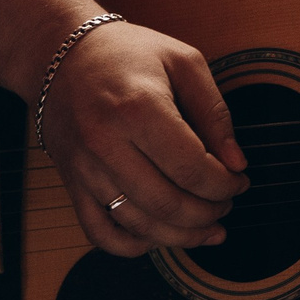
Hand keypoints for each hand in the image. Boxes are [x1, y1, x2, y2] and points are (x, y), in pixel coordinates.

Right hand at [38, 21, 248, 257]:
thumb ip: (215, 114)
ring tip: (208, 227)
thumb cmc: (128, 53)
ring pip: (138, 226)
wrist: (60, 53)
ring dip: (181, 236)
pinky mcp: (71, 183)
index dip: (226, 185)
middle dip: (209, 213)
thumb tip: (236, 164)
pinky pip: (100, 233)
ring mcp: (84, 168)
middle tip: (226, 203)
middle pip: (168, 204)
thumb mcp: (184, 62)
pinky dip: (133, 246)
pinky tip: (160, 236)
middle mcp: (106, 144)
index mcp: (138, 109)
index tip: (240, 180)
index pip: (193, 169)